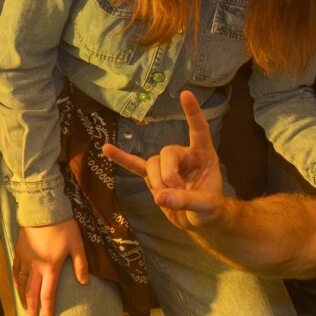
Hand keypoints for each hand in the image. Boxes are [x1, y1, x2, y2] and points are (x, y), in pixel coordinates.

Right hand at [12, 218, 88, 315]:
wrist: (43, 211)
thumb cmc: (63, 227)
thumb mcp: (77, 245)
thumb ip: (80, 265)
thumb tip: (84, 283)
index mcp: (50, 267)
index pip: (48, 294)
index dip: (47, 309)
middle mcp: (35, 267)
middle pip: (31, 293)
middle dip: (32, 308)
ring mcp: (25, 260)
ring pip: (21, 284)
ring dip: (23, 298)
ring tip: (24, 309)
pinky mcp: (19, 252)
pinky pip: (15, 271)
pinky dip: (16, 282)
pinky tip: (17, 287)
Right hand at [103, 90, 226, 229]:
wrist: (198, 220)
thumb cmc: (208, 209)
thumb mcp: (205, 206)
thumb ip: (184, 200)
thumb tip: (159, 197)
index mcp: (203, 154)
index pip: (198, 129)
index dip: (193, 113)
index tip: (186, 94)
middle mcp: (184, 155)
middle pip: (166, 153)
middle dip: (168, 175)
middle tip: (176, 193)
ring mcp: (167, 165)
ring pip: (152, 163)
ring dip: (156, 182)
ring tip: (165, 198)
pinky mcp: (153, 178)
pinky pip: (136, 166)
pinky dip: (122, 159)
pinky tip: (106, 148)